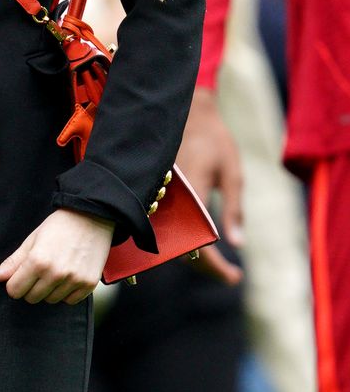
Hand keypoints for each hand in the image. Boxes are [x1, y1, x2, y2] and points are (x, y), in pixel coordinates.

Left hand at [0, 208, 112, 304]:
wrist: (93, 217)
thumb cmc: (59, 227)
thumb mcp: (31, 242)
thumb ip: (11, 263)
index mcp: (37, 262)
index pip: (14, 290)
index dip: (15, 283)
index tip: (21, 274)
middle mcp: (55, 273)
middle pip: (31, 298)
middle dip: (31, 287)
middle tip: (40, 270)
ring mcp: (74, 280)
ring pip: (50, 300)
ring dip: (49, 290)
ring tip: (56, 270)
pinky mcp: (89, 284)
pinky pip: (69, 301)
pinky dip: (66, 292)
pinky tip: (68, 275)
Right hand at [175, 86, 243, 285]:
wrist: (188, 113)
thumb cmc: (215, 142)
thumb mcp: (233, 174)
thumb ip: (234, 210)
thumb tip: (236, 244)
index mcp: (192, 198)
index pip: (197, 246)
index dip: (214, 266)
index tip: (234, 277)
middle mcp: (170, 202)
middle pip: (180, 250)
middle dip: (206, 266)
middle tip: (231, 275)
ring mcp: (159, 199)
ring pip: (170, 240)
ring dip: (192, 255)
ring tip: (217, 264)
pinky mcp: (155, 195)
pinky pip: (164, 226)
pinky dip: (181, 239)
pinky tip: (196, 242)